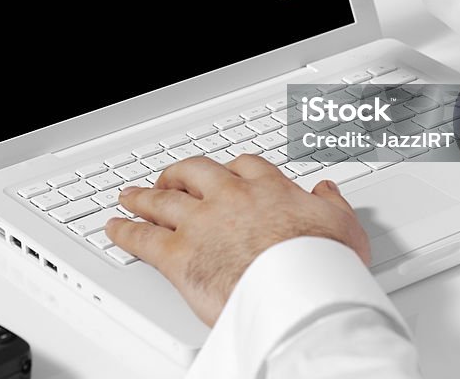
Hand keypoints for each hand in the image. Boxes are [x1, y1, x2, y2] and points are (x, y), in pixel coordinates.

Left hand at [105, 155, 370, 326]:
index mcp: (268, 189)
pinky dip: (126, 231)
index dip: (230, 170)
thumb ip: (332, 205)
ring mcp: (202, 222)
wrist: (298, 291)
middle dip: (179, 174)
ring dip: (144, 196)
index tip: (227, 174)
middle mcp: (230, 198)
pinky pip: (143, 237)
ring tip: (131, 196)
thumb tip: (328, 191)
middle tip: (170, 177)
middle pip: (195, 173)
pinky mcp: (180, 254)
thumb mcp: (344, 228)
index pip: (243, 166)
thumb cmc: (321, 265)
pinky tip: (116, 228)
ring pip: (163, 199)